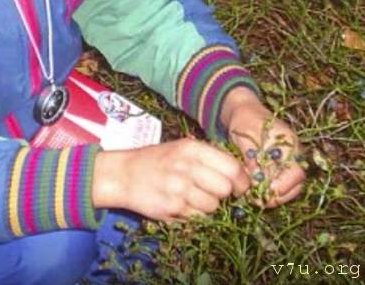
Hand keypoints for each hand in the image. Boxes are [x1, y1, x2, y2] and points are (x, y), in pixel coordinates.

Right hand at [92, 138, 249, 220]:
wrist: (124, 173)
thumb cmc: (157, 160)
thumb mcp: (181, 148)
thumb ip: (208, 157)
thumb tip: (240, 173)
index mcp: (192, 148)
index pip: (232, 167)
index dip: (241, 180)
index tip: (239, 187)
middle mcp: (187, 166)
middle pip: (225, 188)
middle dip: (223, 194)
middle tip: (213, 193)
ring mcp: (179, 188)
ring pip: (213, 206)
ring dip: (208, 206)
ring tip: (192, 198)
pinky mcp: (171, 207)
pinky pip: (198, 218)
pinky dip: (194, 215)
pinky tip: (181, 205)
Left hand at [222, 89, 304, 207]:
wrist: (245, 111)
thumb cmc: (244, 120)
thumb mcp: (244, 136)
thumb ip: (250, 156)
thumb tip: (255, 178)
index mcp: (288, 143)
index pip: (295, 172)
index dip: (283, 186)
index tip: (267, 192)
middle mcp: (294, 154)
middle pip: (296, 184)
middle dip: (278, 196)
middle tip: (258, 201)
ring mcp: (290, 160)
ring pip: (290, 187)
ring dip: (274, 196)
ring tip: (254, 198)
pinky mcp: (281, 166)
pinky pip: (282, 184)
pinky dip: (270, 190)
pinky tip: (254, 191)